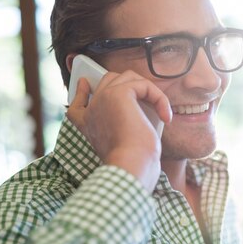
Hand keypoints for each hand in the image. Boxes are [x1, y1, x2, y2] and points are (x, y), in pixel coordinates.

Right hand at [67, 70, 172, 190]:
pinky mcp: (119, 94)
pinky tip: (165, 116)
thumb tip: (143, 107)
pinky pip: (144, 85)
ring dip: (149, 91)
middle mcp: (91, 110)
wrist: (130, 165)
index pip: (77, 104)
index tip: (84, 83)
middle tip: (149, 98)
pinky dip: (159, 98)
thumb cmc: (131, 161)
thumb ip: (122, 125)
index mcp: (86, 124)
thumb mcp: (123, 143)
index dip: (80, 92)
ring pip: (128, 78)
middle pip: (108, 81)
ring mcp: (103, 98)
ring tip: (161, 111)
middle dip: (130, 85)